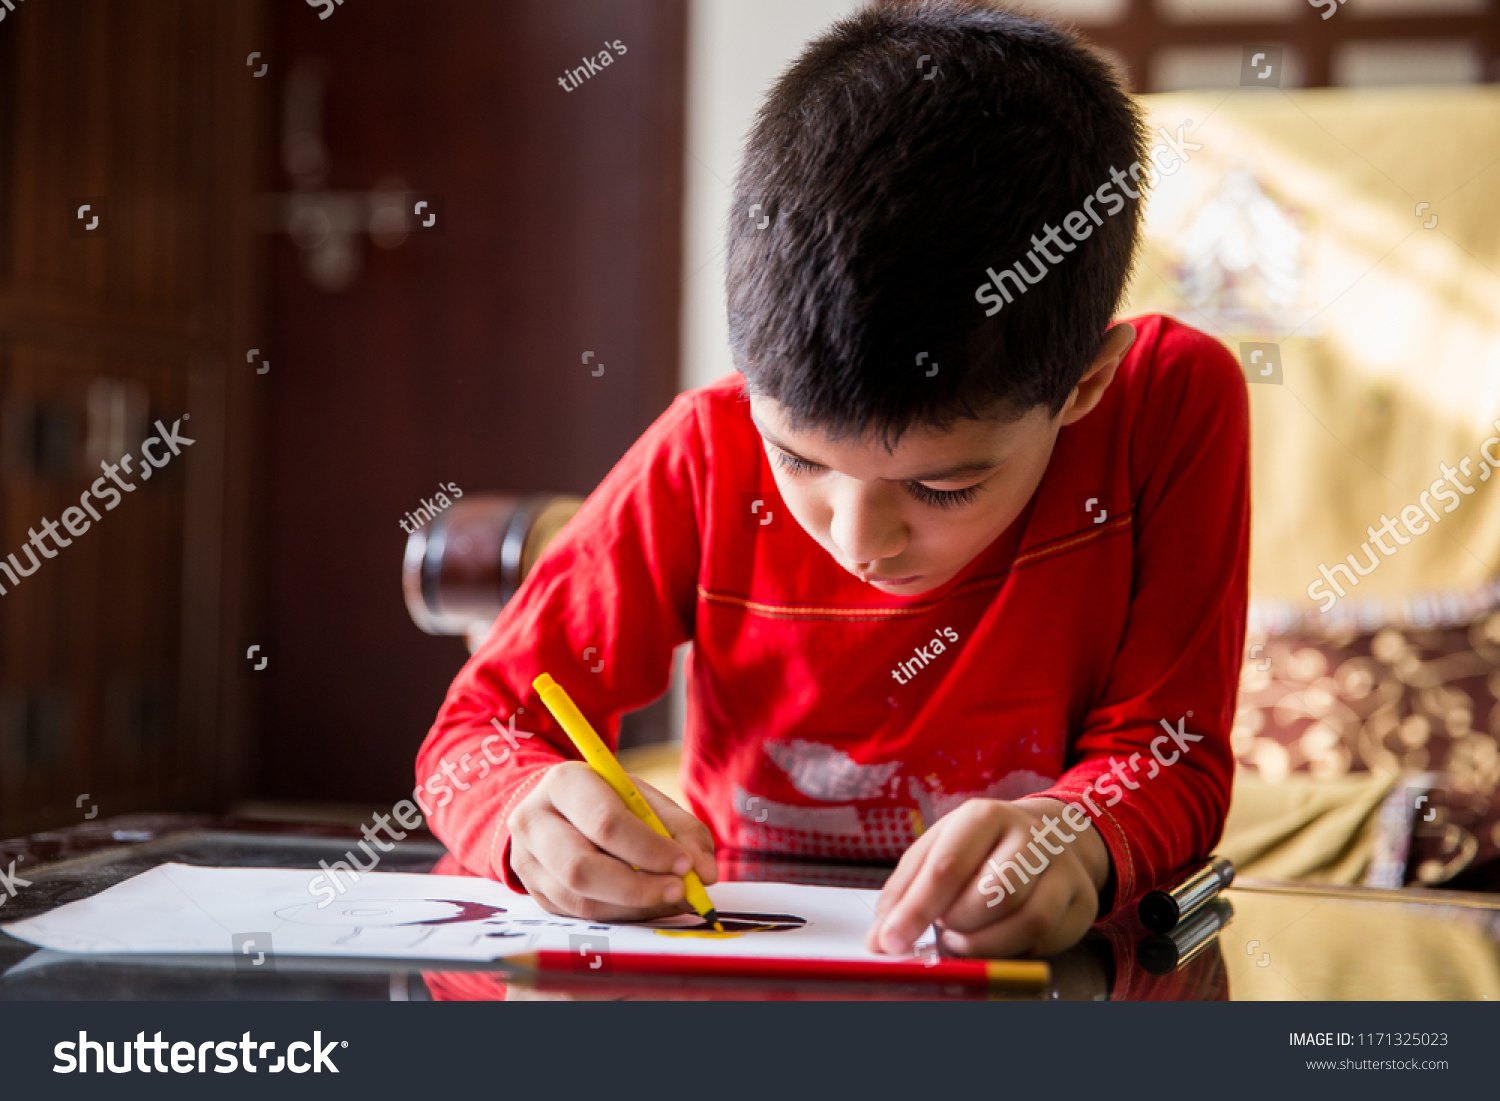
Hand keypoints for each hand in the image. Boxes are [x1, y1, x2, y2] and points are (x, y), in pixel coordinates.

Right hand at [507, 762, 717, 921]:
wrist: (556, 807)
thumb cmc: (606, 800)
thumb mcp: (644, 799)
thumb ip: (681, 830)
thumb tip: (704, 872)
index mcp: (564, 783)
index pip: (606, 823)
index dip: (648, 848)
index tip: (685, 864)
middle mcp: (534, 821)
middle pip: (582, 867)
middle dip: (638, 886)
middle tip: (680, 890)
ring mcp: (527, 861)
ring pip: (579, 898)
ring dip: (633, 906)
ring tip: (670, 898)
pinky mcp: (534, 892)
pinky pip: (579, 914)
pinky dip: (620, 914)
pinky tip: (646, 904)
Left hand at [865, 798, 1107, 958]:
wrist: (1048, 835)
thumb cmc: (980, 848)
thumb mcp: (937, 851)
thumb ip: (904, 893)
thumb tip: (879, 942)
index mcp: (983, 815)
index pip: (947, 866)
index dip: (915, 910)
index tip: (891, 943)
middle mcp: (1029, 835)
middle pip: (993, 893)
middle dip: (959, 923)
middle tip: (945, 927)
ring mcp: (1063, 867)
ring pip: (1027, 920)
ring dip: (986, 944)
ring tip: (964, 938)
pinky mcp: (1082, 900)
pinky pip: (1049, 940)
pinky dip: (1015, 951)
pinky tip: (998, 939)